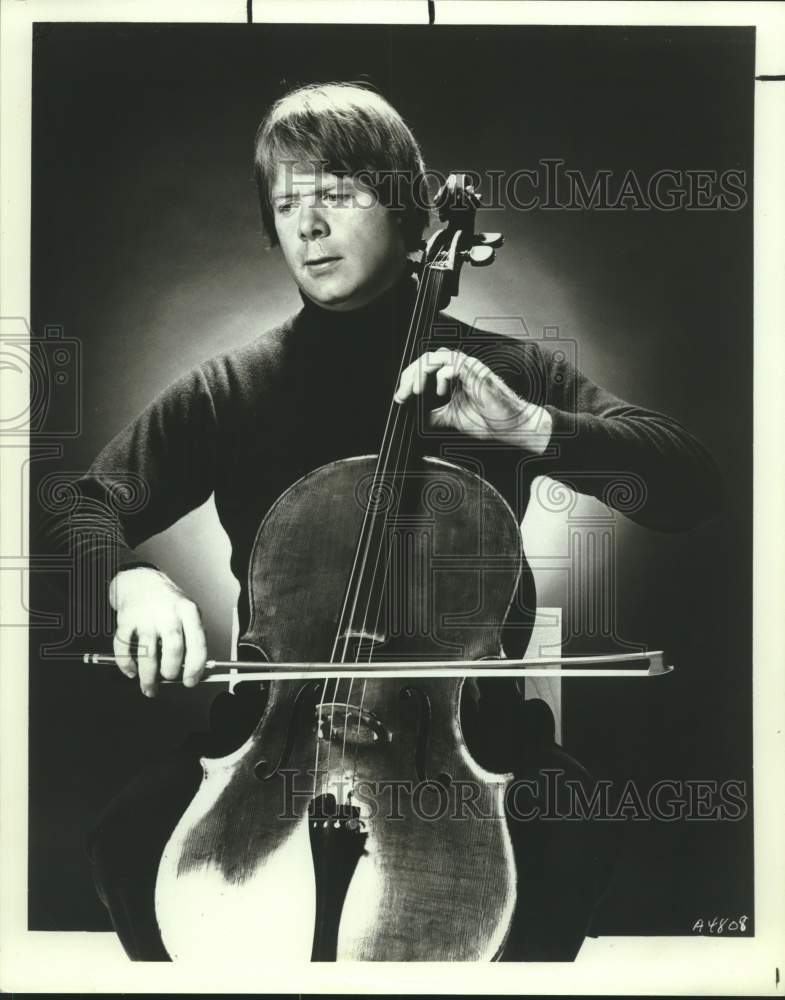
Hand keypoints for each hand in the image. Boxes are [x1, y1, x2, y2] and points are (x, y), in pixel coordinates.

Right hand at [108, 566, 206, 696]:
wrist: (141, 581)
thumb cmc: (168, 603)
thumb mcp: (187, 613)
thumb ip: (190, 638)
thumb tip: (191, 671)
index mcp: (188, 611)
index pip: (197, 643)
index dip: (195, 667)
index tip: (190, 681)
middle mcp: (168, 613)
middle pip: (173, 647)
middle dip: (171, 671)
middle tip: (169, 679)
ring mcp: (145, 616)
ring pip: (147, 653)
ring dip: (148, 676)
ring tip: (149, 686)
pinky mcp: (125, 619)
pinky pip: (124, 647)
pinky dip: (126, 664)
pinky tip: (131, 671)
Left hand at [393, 348, 552, 453]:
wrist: (510, 426)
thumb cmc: (489, 420)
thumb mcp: (452, 418)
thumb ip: (436, 413)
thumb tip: (418, 416)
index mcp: (453, 376)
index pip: (425, 367)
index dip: (409, 379)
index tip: (400, 396)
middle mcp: (460, 368)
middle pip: (427, 358)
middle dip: (410, 374)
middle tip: (403, 392)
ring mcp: (469, 368)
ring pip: (438, 356)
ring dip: (422, 371)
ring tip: (416, 389)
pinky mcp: (477, 373)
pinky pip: (455, 364)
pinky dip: (442, 375)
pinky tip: (441, 391)